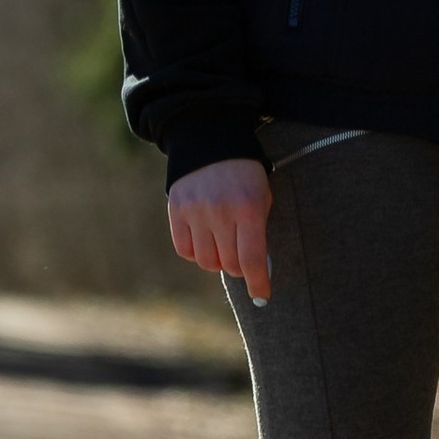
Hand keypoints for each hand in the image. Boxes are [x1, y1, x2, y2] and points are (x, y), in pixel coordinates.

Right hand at [167, 157, 272, 302]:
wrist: (212, 142)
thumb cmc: (245, 176)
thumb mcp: (262, 198)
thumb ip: (259, 233)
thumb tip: (256, 272)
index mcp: (248, 208)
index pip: (252, 259)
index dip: (258, 283)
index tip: (262, 296)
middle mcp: (220, 212)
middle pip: (228, 264)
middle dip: (238, 267)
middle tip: (240, 255)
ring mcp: (195, 211)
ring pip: (205, 261)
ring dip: (216, 260)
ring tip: (222, 243)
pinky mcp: (176, 210)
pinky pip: (184, 250)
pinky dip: (195, 252)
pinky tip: (204, 238)